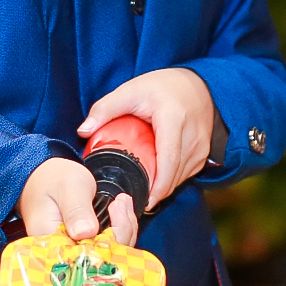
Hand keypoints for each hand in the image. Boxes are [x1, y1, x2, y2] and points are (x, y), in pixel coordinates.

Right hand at [17, 158, 138, 245]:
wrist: (46, 177)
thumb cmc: (52, 179)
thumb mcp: (68, 188)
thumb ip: (76, 210)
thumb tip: (85, 233)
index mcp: (50, 242)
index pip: (84, 256)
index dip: (108, 241)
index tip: (116, 211)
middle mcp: (61, 253)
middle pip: (100, 258)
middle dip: (120, 231)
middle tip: (121, 203)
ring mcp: (75, 250)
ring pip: (109, 252)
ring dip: (123, 229)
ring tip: (122, 203)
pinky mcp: (84, 246)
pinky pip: (108, 246)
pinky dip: (119, 229)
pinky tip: (120, 211)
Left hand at [78, 68, 213, 208]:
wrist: (197, 84)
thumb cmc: (162, 87)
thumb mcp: (130, 91)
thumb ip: (105, 109)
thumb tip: (83, 131)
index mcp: (173, 119)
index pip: (168, 160)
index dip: (157, 185)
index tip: (144, 201)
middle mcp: (191, 136)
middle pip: (173, 174)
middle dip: (155, 192)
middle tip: (133, 201)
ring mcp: (200, 147)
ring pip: (180, 178)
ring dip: (162, 187)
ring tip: (142, 191)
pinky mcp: (203, 154)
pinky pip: (186, 174)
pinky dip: (171, 180)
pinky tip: (156, 179)